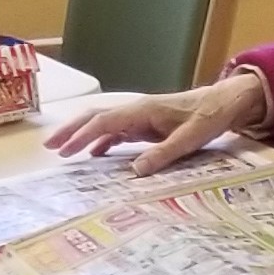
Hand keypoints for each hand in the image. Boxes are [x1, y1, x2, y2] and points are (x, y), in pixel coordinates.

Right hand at [44, 69, 268, 174]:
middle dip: (71, 130)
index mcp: (143, 110)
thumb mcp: (189, 139)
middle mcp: (137, 110)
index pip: (104, 122)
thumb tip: (136, 171)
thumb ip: (163, 154)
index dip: (82, 135)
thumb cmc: (208, 118)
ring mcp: (140, 116)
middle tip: (50, 147)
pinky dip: (102, 141)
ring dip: (83, 136)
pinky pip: (118, 131)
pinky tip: (94, 154)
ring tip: (63, 152)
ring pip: (103, 123)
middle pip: (96, 117)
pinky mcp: (146, 123)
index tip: (64, 149)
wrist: (223, 102)